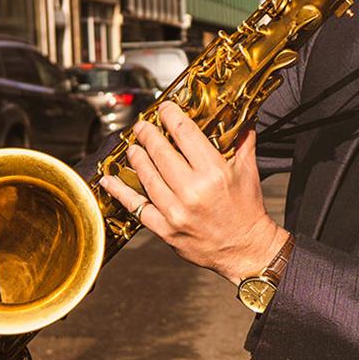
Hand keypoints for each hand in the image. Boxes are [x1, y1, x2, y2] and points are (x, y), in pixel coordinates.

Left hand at [100, 101, 288, 284]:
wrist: (246, 250)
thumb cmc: (247, 211)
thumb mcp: (249, 172)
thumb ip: (242, 142)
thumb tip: (240, 117)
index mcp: (214, 172)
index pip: (185, 133)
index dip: (170, 116)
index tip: (164, 108)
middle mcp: (193, 190)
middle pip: (160, 152)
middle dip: (148, 134)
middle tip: (142, 126)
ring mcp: (176, 211)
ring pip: (146, 176)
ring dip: (136, 157)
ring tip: (133, 147)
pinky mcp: (165, 229)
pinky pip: (136, 207)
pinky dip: (120, 192)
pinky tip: (109, 181)